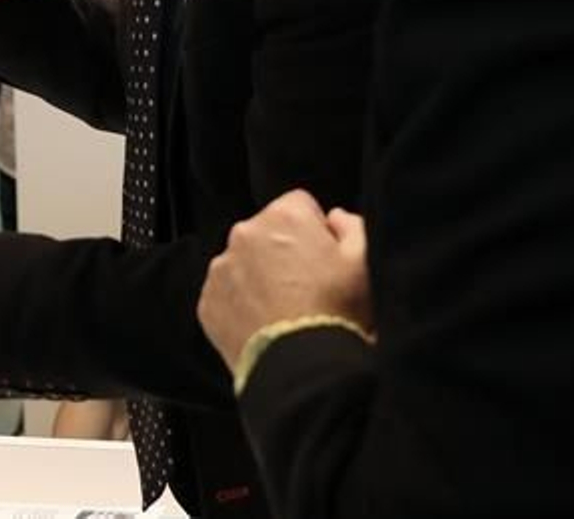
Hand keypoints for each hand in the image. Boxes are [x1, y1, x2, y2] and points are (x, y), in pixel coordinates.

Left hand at [198, 190, 370, 369]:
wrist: (303, 368)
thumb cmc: (339, 312)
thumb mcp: (365, 262)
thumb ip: (352, 226)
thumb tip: (334, 217)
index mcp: (284, 216)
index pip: (300, 205)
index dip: (316, 230)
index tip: (324, 257)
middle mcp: (244, 233)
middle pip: (267, 231)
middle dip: (284, 250)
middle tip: (307, 287)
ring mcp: (221, 268)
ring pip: (243, 261)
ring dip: (259, 276)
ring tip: (285, 310)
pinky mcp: (207, 301)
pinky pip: (226, 292)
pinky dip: (241, 303)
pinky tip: (265, 324)